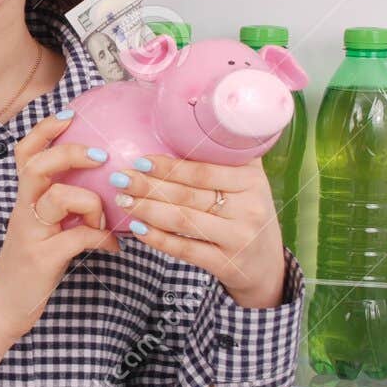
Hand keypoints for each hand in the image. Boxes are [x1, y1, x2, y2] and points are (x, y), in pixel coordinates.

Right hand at [0, 111, 120, 340]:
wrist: (3, 309)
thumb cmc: (28, 269)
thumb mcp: (43, 232)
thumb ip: (63, 212)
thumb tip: (104, 195)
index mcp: (24, 201)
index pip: (25, 154)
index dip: (44, 130)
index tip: (69, 115)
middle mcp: (24, 211)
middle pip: (38, 165)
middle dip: (70, 153)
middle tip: (100, 156)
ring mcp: (32, 233)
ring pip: (60, 197)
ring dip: (92, 204)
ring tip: (103, 222)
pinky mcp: (43, 257)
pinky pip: (79, 236)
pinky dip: (102, 238)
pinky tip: (112, 248)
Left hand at [114, 153, 286, 308]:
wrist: (266, 262)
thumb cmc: (246, 212)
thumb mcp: (247, 181)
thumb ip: (225, 156)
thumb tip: (183, 122)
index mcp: (251, 179)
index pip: (203, 172)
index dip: (168, 166)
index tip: (140, 160)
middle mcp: (248, 207)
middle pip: (188, 195)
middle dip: (149, 186)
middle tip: (120, 178)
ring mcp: (238, 238)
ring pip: (183, 221)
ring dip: (147, 209)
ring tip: (123, 200)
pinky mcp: (226, 263)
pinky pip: (185, 250)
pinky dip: (158, 239)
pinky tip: (137, 229)